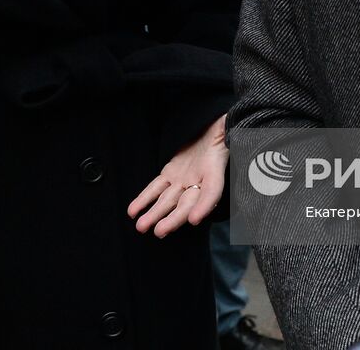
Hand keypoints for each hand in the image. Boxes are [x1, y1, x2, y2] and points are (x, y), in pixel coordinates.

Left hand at [127, 114, 226, 236]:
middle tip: (160, 231)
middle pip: (186, 204)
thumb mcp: (227, 131)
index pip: (212, 192)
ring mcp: (184, 179)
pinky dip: (145, 199)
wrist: (213, 128)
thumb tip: (227, 133)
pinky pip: (156, 188)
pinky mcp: (171, 173)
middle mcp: (200, 182)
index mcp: (216, 173)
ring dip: (154, 214)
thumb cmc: (223, 131)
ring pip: (168, 200)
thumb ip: (226, 133)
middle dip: (173, 218)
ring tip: (141, 226)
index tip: (195, 219)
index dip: (204, 206)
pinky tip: (133, 211)